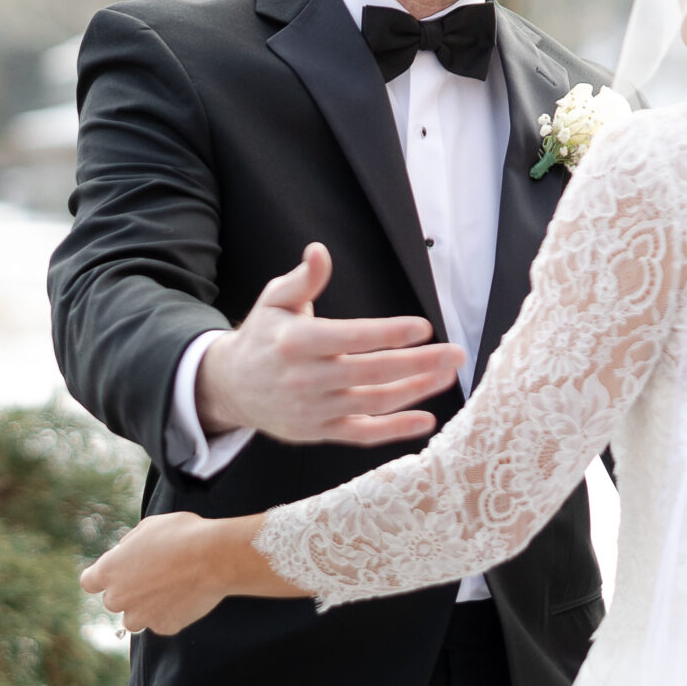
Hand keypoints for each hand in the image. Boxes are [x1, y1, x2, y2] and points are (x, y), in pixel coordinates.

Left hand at [81, 512, 237, 636]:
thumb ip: (131, 544)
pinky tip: (186, 597)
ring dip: (145, 609)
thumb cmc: (182, 535)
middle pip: (113, 602)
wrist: (213, 557)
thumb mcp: (149, 527)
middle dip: (128, 592)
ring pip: (134, 620)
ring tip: (168, 591)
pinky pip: (162, 623)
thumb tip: (127, 551)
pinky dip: (171, 614)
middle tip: (152, 578)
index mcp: (109, 570)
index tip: (115, 574)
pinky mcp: (165, 626)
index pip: (89, 583)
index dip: (101, 578)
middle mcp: (119, 597)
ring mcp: (142, 616)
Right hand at [197, 243, 462, 445]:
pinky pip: (363, 434)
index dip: (388, 334)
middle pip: (371, 372)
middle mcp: (306, 378)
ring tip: (447, 374)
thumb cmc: (263, 336)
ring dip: (416, 391)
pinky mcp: (320, 432)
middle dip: (419, 363)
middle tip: (456, 353)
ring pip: (374, 403)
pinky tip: (427, 420)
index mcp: (296, 342)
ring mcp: (314, 409)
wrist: (230, 387)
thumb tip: (320, 251)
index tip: (423, 327)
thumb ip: (303, 280)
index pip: (350, 337)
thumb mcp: (274, 301)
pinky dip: (395, 431)